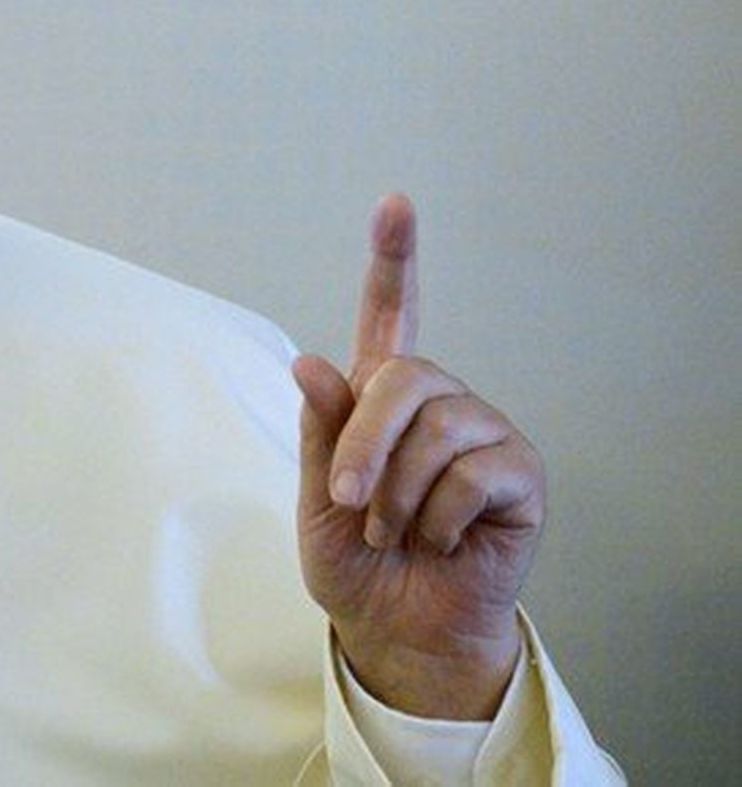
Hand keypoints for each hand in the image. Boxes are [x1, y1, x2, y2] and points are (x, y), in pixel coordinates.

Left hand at [294, 195, 544, 718]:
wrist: (396, 629)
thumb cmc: (355, 560)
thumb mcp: (319, 500)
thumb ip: (322, 434)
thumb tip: (311, 363)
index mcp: (382, 396)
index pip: (391, 313)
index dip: (394, 257)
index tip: (395, 203)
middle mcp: (437, 402)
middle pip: (403, 377)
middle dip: (364, 444)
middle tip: (351, 504)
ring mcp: (484, 433)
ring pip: (435, 431)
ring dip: (398, 496)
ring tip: (397, 533)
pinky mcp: (520, 474)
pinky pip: (471, 474)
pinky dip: (437, 518)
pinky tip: (439, 540)